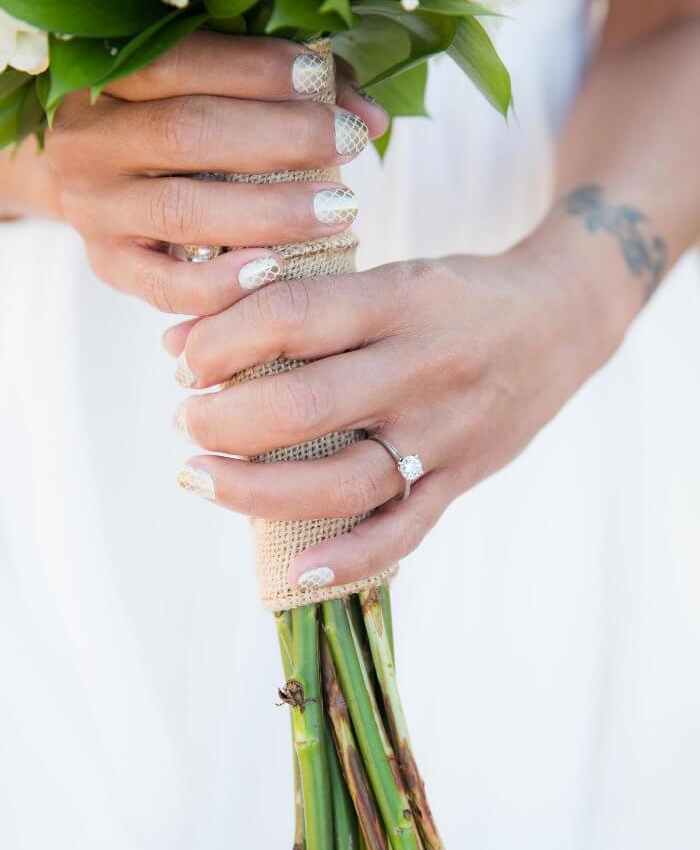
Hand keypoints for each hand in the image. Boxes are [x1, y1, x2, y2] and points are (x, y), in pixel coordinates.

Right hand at [43, 31, 386, 315]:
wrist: (92, 180)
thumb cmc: (175, 124)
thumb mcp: (212, 87)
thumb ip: (284, 87)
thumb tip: (369, 116)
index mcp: (103, 73)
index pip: (180, 60)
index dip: (255, 69)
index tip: (320, 79)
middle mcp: (87, 139)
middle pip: (186, 133)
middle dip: (280, 138)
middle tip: (348, 143)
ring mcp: (93, 208)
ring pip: (182, 210)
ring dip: (270, 211)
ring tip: (338, 210)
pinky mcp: (109, 266)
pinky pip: (167, 286)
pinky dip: (224, 282)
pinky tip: (276, 269)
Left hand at [163, 216, 624, 587]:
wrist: (562, 320)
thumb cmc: (455, 295)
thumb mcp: (391, 275)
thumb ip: (305, 303)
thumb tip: (186, 337)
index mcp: (401, 300)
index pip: (290, 318)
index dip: (218, 341)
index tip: (183, 356)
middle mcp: (425, 367)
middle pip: (304, 408)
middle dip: (220, 419)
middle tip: (186, 417)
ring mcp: (447, 432)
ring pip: (344, 482)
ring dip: (254, 489)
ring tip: (201, 475)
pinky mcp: (462, 478)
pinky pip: (405, 531)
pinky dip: (350, 558)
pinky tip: (294, 574)